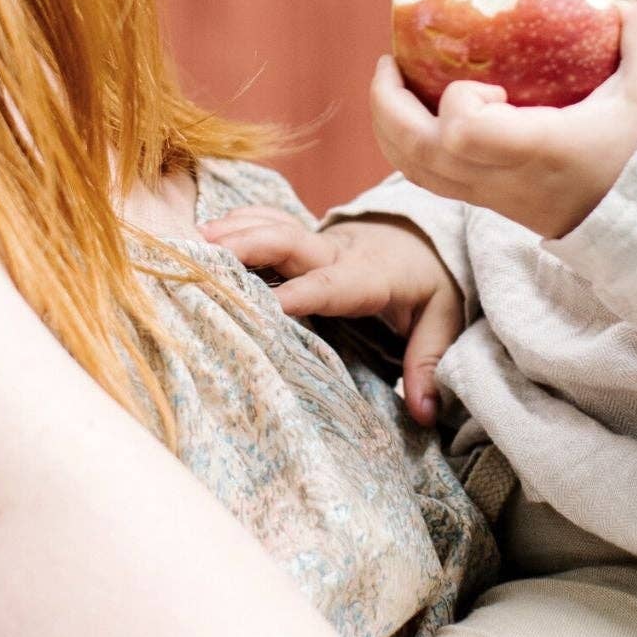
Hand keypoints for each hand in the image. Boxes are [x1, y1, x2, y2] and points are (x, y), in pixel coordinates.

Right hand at [201, 206, 464, 425]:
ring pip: (273, 226)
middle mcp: (337, 251)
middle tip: (208, 256)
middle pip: (290, 241)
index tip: (269, 308)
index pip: (332, 284)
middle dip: (250, 246)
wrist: (424, 240)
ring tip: (193, 244)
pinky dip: (237, 224)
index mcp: (370, 274)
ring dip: (235, 232)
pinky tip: (206, 234)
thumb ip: (430, 362)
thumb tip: (425, 414)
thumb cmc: (429, 285)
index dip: (301, 294)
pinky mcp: (302, 239)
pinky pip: (267, 222)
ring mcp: (316, 241)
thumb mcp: (443, 318)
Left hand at [369, 0, 636, 239]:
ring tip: (392, 82)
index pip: (463, 134)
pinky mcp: (488, 204)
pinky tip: (421, 111)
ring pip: (414, 172)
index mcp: (537, 152)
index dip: (458, 100)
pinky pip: (428, 179)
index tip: (489, 83)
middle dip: (389, 106)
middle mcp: (504, 181)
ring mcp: (492, 198)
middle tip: (389, 61)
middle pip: (418, 154)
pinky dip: (409, 144)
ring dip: (390, 126)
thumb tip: (622, 4)